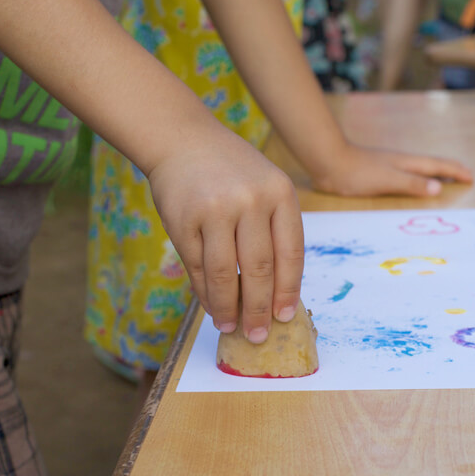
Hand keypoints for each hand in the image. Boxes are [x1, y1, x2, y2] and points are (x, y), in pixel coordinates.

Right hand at [148, 130, 303, 343]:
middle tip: (259, 334)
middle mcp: (251, 200)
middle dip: (260, 309)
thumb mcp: (265, 188)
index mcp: (281, 193)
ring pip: (225, 274)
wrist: (183, 140)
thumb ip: (272, 232)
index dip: (288, 291)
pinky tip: (211, 306)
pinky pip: (197, 267)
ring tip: (231, 326)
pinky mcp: (184, 220)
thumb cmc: (231, 171)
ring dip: (228, 307)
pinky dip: (205, 292)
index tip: (286, 317)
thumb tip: (275, 294)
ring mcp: (215, 210)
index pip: (290, 254)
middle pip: (259, 269)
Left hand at [308, 143, 472, 196]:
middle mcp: (400, 162)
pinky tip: (409, 184)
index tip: (471, 177)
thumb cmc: (358, 172)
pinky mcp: (376, 172)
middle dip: (448, 170)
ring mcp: (388, 166)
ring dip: (433, 174)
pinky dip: (416, 179)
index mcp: (406, 163)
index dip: (454, 171)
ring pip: (418, 169)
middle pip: (430, 165)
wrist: (328, 162)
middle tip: (464, 176)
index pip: (437, 166)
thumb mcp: (388, 180)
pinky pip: (405, 175)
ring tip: (443, 181)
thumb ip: (412, 184)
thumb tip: (438, 188)